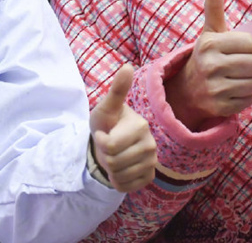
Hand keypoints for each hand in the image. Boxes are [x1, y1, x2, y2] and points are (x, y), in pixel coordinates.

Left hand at [89, 64, 156, 191]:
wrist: (111, 141)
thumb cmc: (107, 122)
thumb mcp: (106, 107)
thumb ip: (116, 90)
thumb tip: (127, 65)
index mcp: (141, 126)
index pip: (108, 146)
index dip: (99, 139)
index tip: (103, 131)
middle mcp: (151, 145)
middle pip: (113, 162)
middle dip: (104, 154)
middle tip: (108, 144)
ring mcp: (152, 162)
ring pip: (118, 175)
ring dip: (109, 167)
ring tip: (113, 154)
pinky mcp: (149, 177)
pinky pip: (126, 186)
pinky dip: (117, 180)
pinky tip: (120, 167)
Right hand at [165, 0, 251, 130]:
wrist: (185, 91)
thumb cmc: (206, 56)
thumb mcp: (209, 32)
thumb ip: (214, 7)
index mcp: (209, 44)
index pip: (250, 43)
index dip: (246, 47)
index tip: (233, 50)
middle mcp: (210, 65)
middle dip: (251, 66)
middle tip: (237, 67)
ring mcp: (215, 88)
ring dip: (250, 83)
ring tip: (235, 79)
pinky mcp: (220, 107)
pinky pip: (250, 101)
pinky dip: (244, 98)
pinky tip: (231, 93)